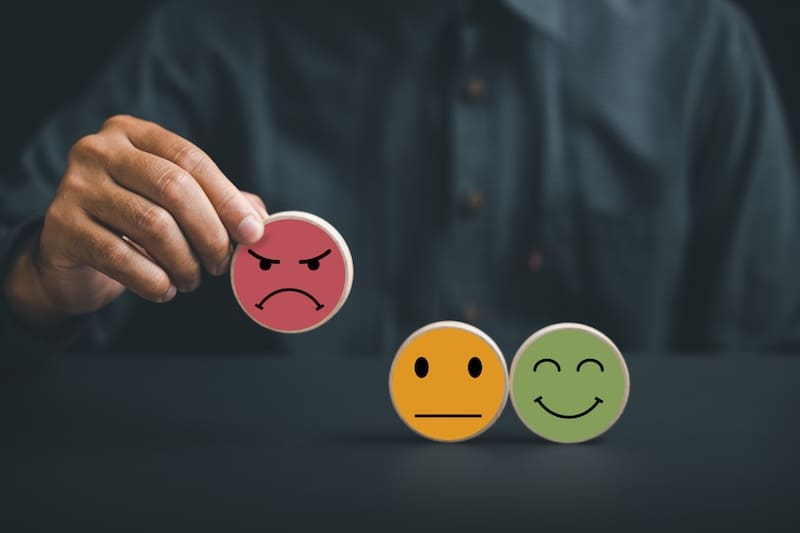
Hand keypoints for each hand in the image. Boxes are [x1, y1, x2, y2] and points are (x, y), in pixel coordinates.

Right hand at [3, 115, 267, 325]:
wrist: (73, 256)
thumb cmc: (135, 224)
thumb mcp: (176, 204)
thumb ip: (220, 204)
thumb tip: (261, 220)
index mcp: (132, 133)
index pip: (191, 159)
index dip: (228, 199)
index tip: (253, 234)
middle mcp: (98, 150)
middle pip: (174, 187)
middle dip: (209, 232)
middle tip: (221, 265)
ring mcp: (74, 186)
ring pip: (152, 224)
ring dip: (184, 262)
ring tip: (191, 280)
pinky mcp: (60, 228)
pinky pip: (120, 257)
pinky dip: (152, 280)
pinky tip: (163, 290)